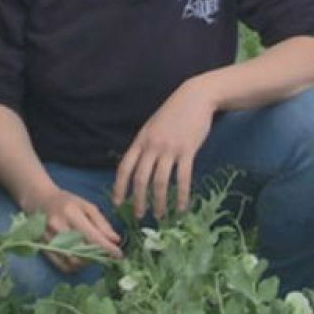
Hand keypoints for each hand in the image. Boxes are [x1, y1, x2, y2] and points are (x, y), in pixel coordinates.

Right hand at [21, 186, 122, 273]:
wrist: (38, 200)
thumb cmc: (66, 201)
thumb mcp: (86, 206)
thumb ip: (101, 223)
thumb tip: (115, 240)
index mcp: (71, 214)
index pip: (93, 236)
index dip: (107, 248)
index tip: (119, 255)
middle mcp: (58, 227)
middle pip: (83, 252)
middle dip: (98, 256)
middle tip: (106, 255)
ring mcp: (48, 239)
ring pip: (73, 261)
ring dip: (87, 263)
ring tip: (93, 256)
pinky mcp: (43, 248)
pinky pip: (62, 265)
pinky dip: (74, 267)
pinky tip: (81, 260)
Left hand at [113, 82, 216, 219]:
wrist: (195, 98)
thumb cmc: (174, 112)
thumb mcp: (152, 126)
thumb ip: (144, 144)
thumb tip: (137, 165)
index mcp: (141, 140)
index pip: (124, 167)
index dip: (119, 187)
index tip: (118, 203)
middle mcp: (152, 146)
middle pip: (141, 178)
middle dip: (138, 200)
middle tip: (139, 216)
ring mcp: (170, 148)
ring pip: (161, 182)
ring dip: (159, 202)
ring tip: (160, 216)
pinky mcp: (188, 151)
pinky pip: (183, 178)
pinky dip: (182, 195)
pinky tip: (182, 207)